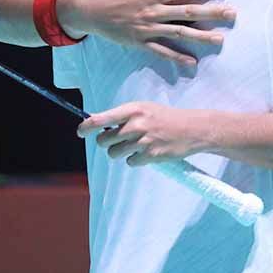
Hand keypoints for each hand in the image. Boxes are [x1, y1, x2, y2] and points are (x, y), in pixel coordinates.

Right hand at [57, 0, 235, 65]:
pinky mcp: (140, 42)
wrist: (86, 9)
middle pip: (188, 12)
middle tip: (233, 14)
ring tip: (220, 39)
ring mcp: (147, 29)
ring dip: (201, 37)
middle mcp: (153, 11)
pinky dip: (176, 57)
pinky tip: (192, 61)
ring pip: (179, 34)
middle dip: (212, 13)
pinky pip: (161, 51)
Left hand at [77, 101, 209, 165]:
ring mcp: (143, 141)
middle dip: (107, 142)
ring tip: (134, 146)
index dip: (86, 126)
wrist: (192, 129)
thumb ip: (123, 116)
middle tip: (117, 140)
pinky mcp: (151, 155)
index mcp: (133, 109)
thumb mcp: (144, 109)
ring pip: (114, 154)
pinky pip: (130, 163)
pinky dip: (135, 160)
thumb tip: (97, 124)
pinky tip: (146, 152)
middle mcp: (136, 124)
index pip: (101, 119)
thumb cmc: (165, 117)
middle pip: (104, 140)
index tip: (80, 131)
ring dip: (120, 152)